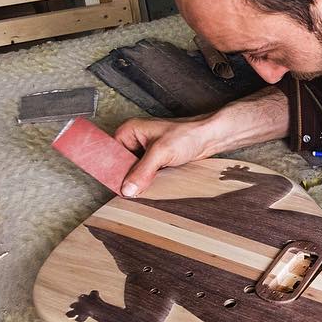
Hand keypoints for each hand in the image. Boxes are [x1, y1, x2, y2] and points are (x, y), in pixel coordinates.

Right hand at [113, 86, 289, 196]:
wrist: (212, 137)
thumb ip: (142, 171)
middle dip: (126, 177)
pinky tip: (151, 188)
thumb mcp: (161, 153)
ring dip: (138, 181)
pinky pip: (146, 174)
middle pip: (121, 165)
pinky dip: (148, 181)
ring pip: (134, 171)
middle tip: (129, 191)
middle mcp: (135, 140)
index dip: (112, 170)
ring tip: (141, 190)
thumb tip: (127, 189)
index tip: (114, 185)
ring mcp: (146, 151)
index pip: (110, 154)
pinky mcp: (157, 160)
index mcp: (129, 131)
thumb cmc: (189, 135)